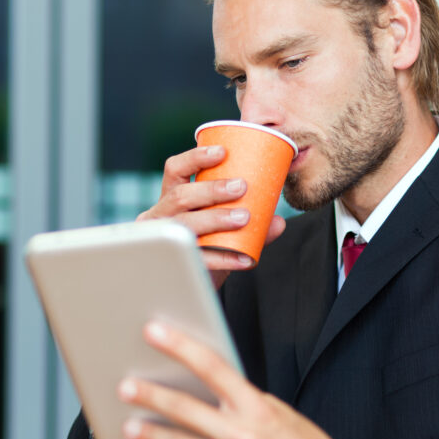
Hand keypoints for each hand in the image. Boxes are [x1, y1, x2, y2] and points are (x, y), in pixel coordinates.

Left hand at [118, 321, 386, 438]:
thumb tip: (202, 387)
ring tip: (130, 428)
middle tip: (124, 386)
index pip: (212, 368)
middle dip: (150, 395)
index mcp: (258, 407)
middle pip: (186, 409)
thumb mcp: (276, 412)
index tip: (154, 331)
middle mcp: (244, 436)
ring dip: (153, 435)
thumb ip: (241, 402)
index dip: (180, 346)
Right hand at [137, 146, 285, 287]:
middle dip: (211, 190)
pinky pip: (198, 258)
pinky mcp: (172, 263)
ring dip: (215, 218)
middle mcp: (161, 215)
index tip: (222, 152)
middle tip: (241, 187)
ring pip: (185, 225)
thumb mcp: (227, 232)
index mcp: (171, 197)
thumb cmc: (207, 248)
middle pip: (180, 196)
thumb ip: (252, 227)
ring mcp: (162, 240)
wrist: (191, 285)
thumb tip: (278, 221)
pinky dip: (224, 257)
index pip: (175, 169)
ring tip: (244, 218)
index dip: (195, 158)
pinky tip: (246, 258)